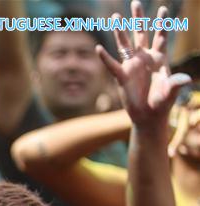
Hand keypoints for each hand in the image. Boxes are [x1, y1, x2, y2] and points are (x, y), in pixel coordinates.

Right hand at [96, 1, 190, 129]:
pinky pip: (112, 65)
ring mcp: (132, 66)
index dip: (162, 23)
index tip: (163, 9)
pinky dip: (105, 58)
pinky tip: (99, 48)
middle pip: (141, 34)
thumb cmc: (162, 103)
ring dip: (121, 31)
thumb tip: (185, 79)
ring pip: (125, 44)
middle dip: (138, 18)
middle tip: (135, 2)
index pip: (161, 36)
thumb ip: (176, 84)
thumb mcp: (171, 92)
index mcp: (159, 58)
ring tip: (115, 17)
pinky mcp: (121, 76)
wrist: (149, 116)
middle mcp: (144, 59)